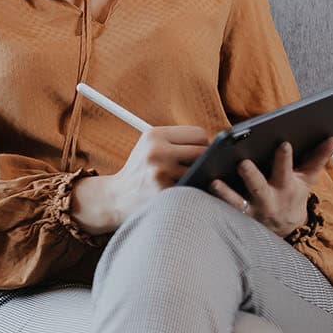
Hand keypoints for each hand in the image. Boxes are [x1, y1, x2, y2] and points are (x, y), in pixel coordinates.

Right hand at [71, 124, 211, 233]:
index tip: (194, 155)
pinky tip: (184, 195)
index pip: (199, 133)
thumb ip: (177, 141)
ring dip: (199, 178)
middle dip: (203, 161)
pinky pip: (194, 190)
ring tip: (186, 182)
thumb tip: (217, 147)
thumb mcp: (149, 146)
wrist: (115, 198)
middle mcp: (156, 151)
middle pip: (203, 152)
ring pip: (201, 172)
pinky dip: (194, 193)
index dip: (201, 145)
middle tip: (194, 170)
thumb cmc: (139, 172)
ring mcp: (160, 173)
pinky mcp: (164, 193)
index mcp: (154, 135)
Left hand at [209, 136, 332, 239]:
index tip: (283, 143)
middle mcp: (268, 200)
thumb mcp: (306, 179)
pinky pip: (221, 210)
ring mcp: (250, 210)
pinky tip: (201, 188)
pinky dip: (211, 201)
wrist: (282, 229)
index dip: (284, 158)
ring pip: (236, 202)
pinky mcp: (234, 217)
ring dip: (225, 193)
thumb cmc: (292, 194)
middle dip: (252, 176)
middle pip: (259, 187)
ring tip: (214, 181)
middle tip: (243, 163)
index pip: (286, 171)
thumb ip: (318, 158)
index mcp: (286, 187)